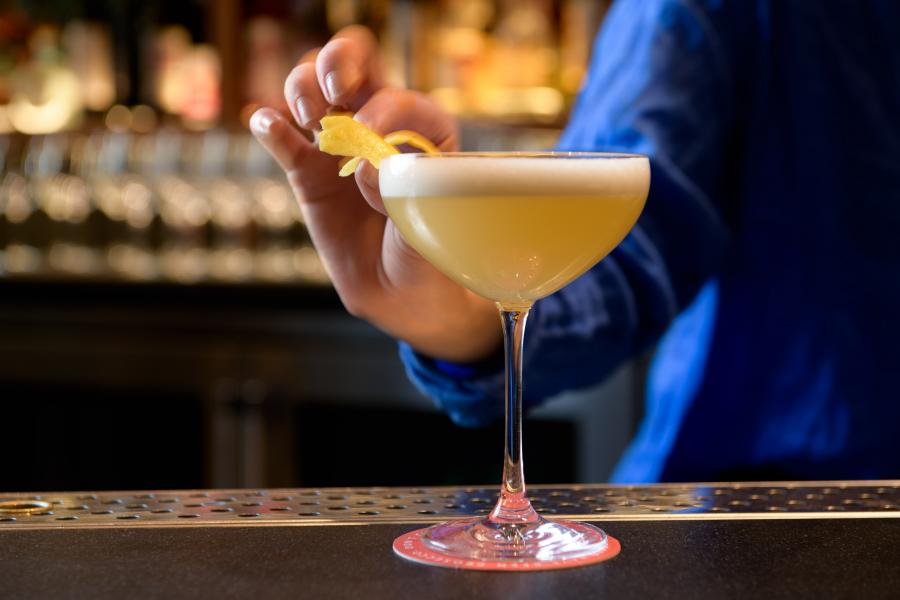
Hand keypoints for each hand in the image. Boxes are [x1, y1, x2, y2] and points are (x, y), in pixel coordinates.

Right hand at [250, 26, 500, 362]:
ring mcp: (339, 145)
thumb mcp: (428, 223)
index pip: (401, 97)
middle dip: (339, 60)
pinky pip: (284, 140)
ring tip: (309, 118)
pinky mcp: (307, 172)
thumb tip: (363, 165)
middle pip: (354, 64)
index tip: (374, 145)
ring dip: (303, 88)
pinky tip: (267, 123)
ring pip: (313, 87)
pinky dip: (270, 126)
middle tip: (335, 87)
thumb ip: (400, 192)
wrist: (401, 294)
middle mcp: (380, 125)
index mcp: (424, 130)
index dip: (385, 110)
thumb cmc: (429, 253)